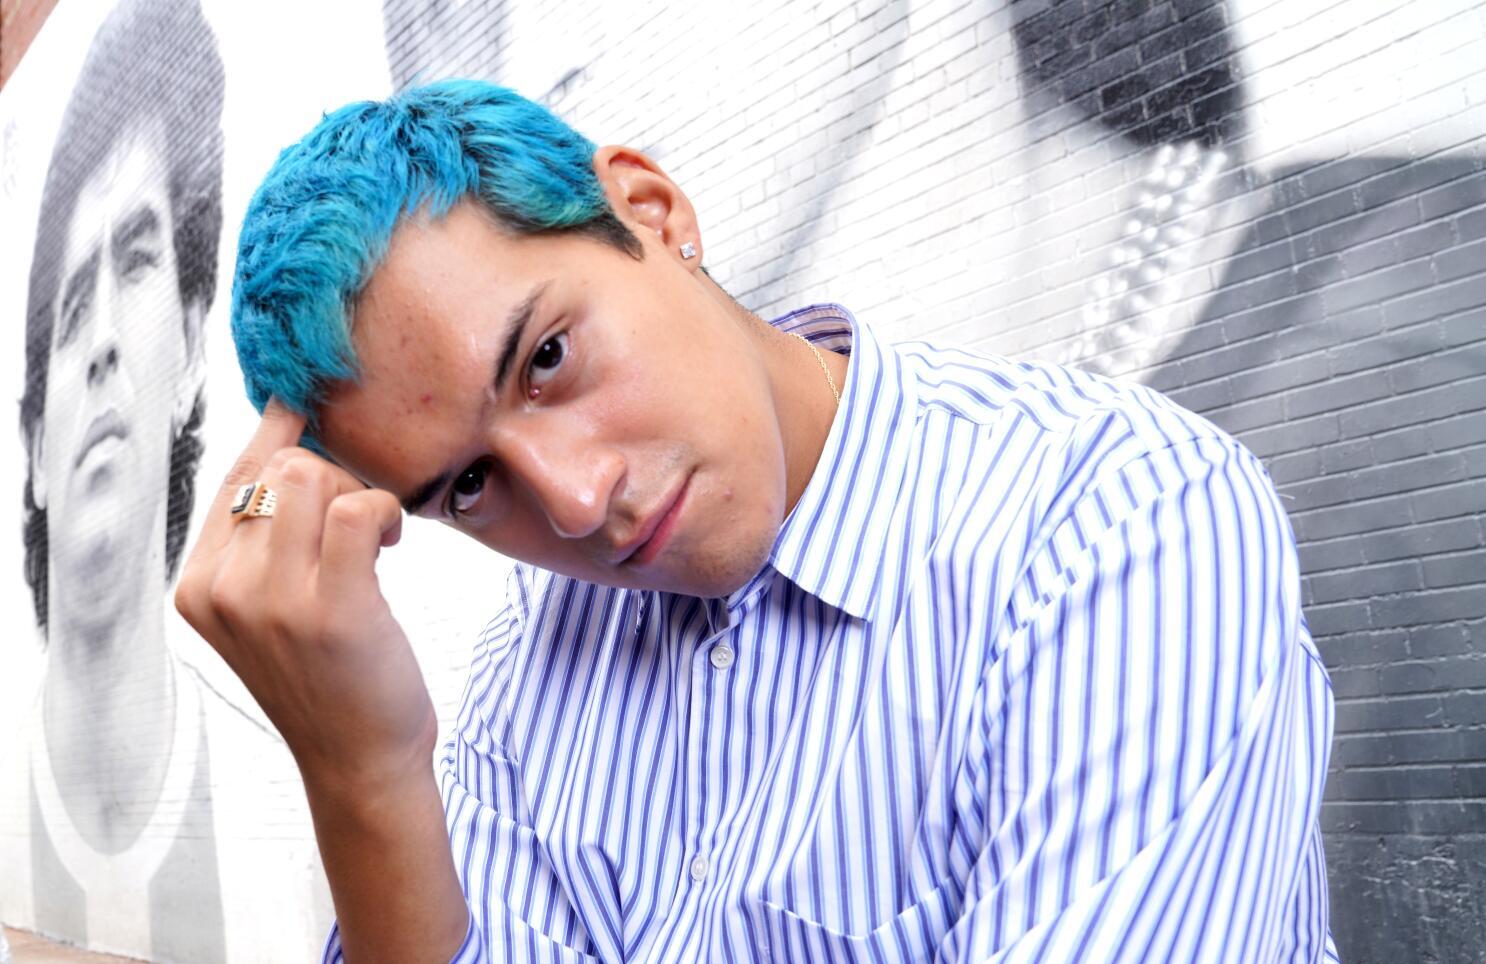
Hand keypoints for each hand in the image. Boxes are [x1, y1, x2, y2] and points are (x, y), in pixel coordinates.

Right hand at [175, 399, 435, 796]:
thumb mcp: (269, 609)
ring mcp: (274, 601)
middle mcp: (224, 590)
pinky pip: (360, 508)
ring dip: (361, 494)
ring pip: (316, 478)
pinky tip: (392, 541)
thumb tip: (287, 438)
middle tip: (361, 522)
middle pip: (282, 468)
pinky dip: (386, 511)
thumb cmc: (327, 677)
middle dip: (335, 479)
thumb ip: (263, 539)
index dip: (276, 433)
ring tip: (376, 536)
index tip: (301, 401)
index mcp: (199, 586)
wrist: (358, 761)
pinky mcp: (331, 609)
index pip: (236, 477)